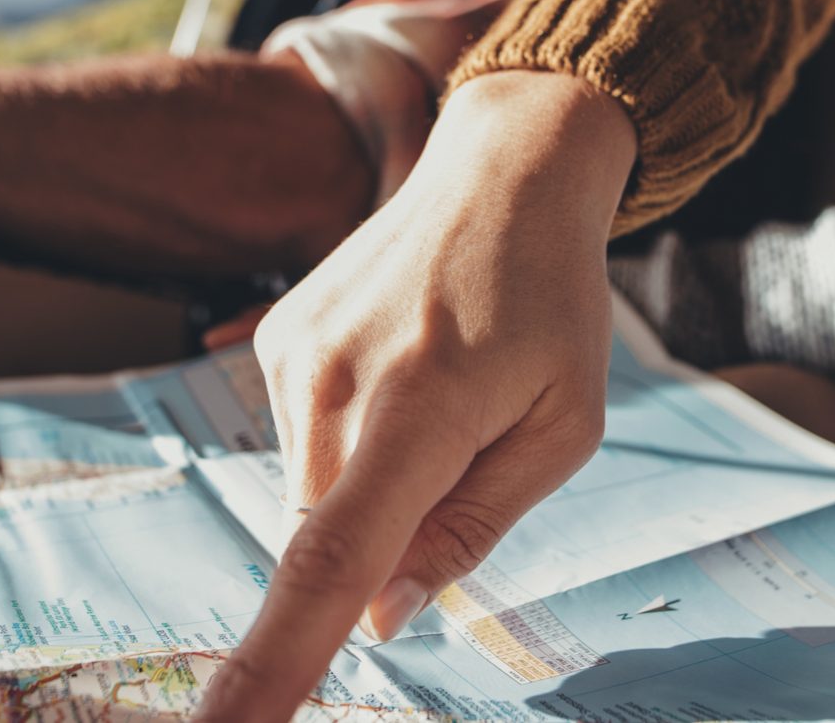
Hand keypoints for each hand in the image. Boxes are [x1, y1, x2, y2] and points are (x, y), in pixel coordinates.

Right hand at [193, 71, 635, 721]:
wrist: (502, 172)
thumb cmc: (552, 304)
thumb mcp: (561, 427)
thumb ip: (472, 528)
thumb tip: (385, 616)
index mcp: (418, 409)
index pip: (330, 563)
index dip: (274, 663)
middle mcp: (333, 380)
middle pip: (328, 538)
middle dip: (384, 543)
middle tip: (466, 455)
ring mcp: (291, 355)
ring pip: (311, 495)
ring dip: (370, 487)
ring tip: (439, 395)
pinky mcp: (273, 338)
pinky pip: (302, 442)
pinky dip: (351, 443)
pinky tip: (403, 372)